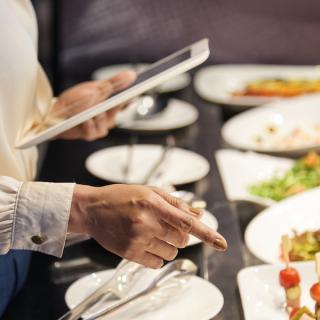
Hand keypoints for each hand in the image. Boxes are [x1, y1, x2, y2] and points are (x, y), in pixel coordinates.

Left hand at [53, 71, 135, 140]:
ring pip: (106, 122)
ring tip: (89, 111)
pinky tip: (85, 120)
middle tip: (108, 97)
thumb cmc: (74, 100)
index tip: (137, 89)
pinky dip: (88, 124)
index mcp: (111, 103)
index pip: (126, 98)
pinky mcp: (91, 134)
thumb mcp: (95, 88)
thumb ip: (113, 83)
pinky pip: (94, 130)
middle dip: (111, 103)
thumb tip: (131, 74)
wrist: (54, 114)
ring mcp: (101, 126)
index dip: (132, 94)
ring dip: (96, 115)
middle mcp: (109, 116)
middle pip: (116, 109)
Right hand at [68, 184, 226, 268]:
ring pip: (171, 252)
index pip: (186, 221)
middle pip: (182, 239)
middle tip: (164, 224)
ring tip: (151, 232)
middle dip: (180, 234)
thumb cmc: (121, 196)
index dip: (207, 233)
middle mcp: (146, 222)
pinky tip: (145, 242)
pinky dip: (157, 255)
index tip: (222, 243)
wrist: (93, 209)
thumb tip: (199, 213)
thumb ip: (176, 203)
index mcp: (152, 203)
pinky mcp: (130, 253)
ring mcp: (137, 239)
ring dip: (169, 244)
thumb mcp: (149, 191)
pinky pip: (157, 262)